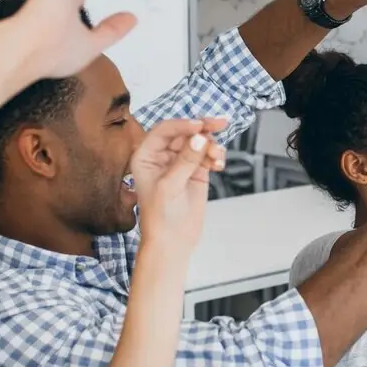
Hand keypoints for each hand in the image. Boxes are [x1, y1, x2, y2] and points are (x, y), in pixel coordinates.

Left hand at [131, 118, 226, 255]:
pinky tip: (219, 165)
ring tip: (218, 158)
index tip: (201, 126)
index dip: (183, 125)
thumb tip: (199, 138)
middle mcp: (162, 156)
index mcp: (146, 156)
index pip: (165, 130)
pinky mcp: (195, 172)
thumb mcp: (170, 186)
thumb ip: (185, 161)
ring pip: (199, 142)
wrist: (172, 242)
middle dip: (203, 130)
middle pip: (185, 133)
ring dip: (211, 145)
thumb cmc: (161, 217)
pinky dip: (215, 156)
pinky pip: (207, 155)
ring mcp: (180, 163)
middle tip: (221, 123)